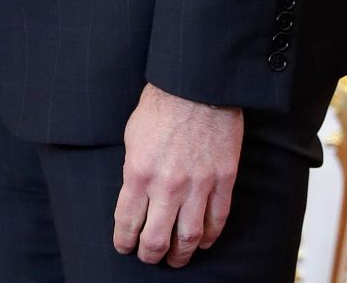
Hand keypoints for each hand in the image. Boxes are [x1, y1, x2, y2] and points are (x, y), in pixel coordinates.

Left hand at [114, 83, 241, 266]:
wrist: (195, 86)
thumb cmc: (159, 107)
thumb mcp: (132, 137)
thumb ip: (134, 170)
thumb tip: (136, 196)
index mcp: (138, 172)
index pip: (128, 221)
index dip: (124, 241)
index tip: (123, 247)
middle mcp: (168, 186)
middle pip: (157, 239)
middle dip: (149, 255)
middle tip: (148, 259)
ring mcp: (198, 186)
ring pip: (189, 237)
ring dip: (181, 254)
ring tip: (175, 260)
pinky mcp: (223, 181)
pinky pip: (217, 220)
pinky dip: (210, 237)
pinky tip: (203, 243)